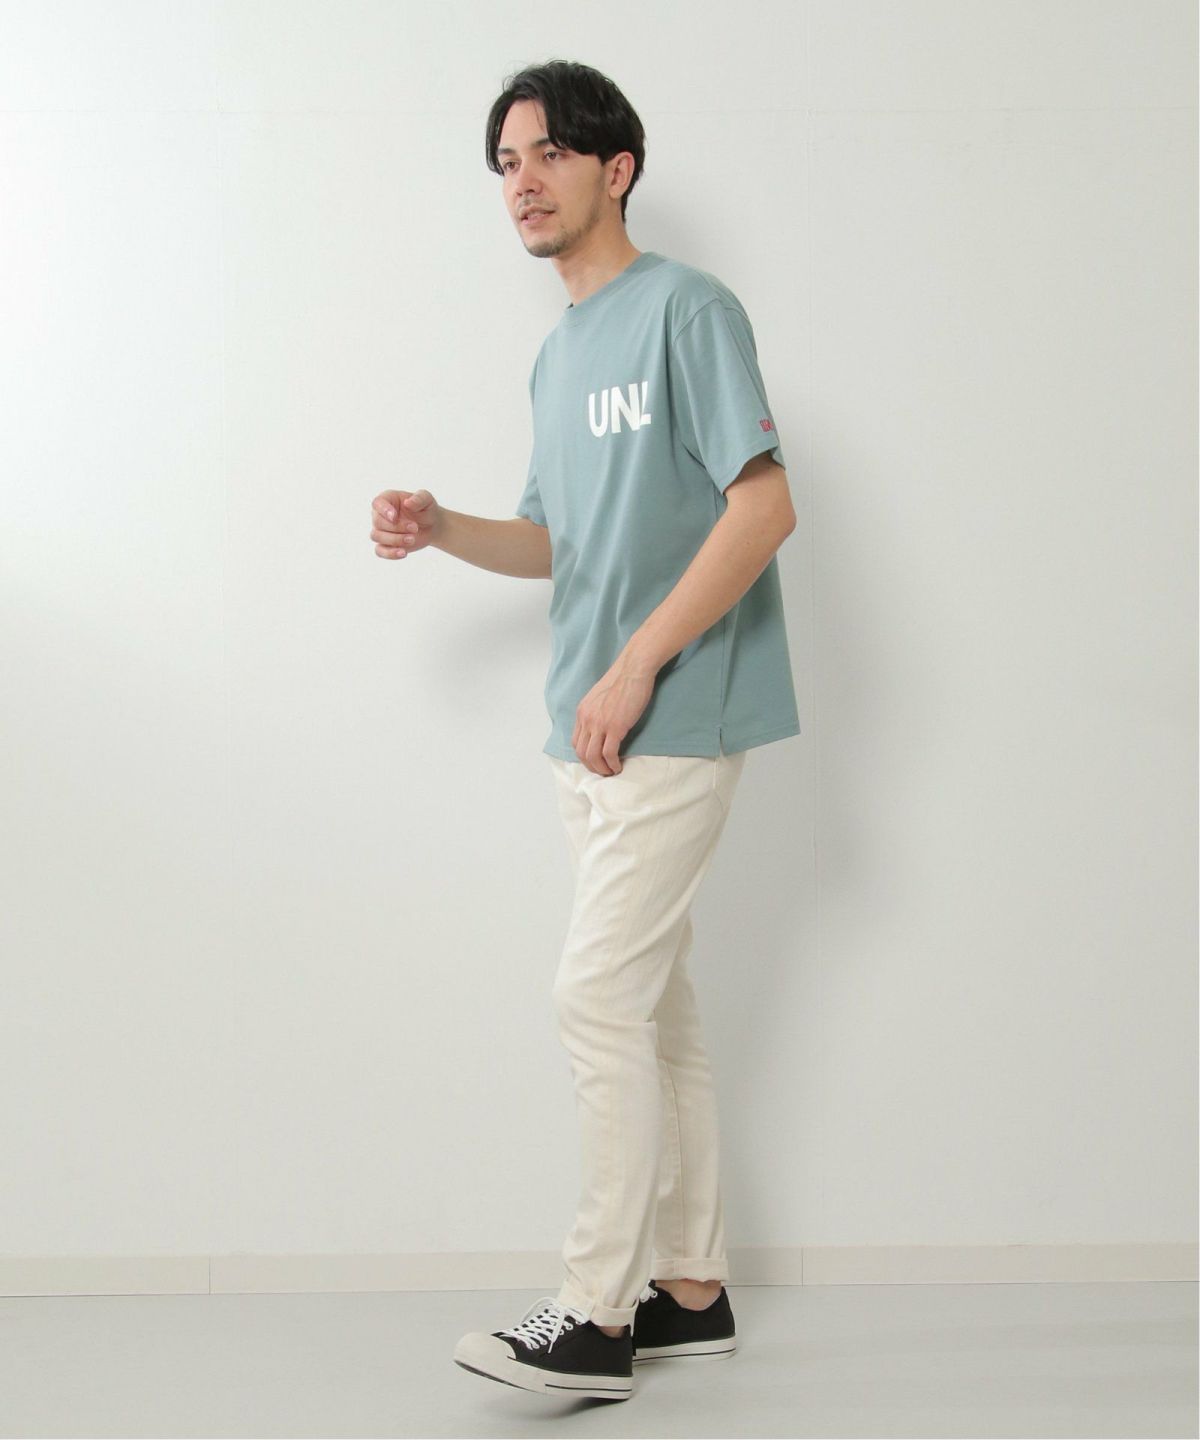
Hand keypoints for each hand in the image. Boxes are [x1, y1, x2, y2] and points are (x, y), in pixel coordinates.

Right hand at [370, 488, 440, 557]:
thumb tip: (408, 503)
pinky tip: (403, 553)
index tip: (394, 517)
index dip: (384, 510)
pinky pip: (379, 551)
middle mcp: (380, 514)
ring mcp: (381, 530)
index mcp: (387, 499)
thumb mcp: (427, 499)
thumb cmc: (426, 509)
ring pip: (376, 536)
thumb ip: (419, 498)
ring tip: (412, 539)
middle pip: (378, 522)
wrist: (431, 526)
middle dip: (396, 527)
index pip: (377, 503)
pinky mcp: (385, 545)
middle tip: (415, 528)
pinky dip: (390, 553)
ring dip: (394, 540)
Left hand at [572, 657, 657, 775]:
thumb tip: (601, 726)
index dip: (584, 756)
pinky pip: (609, 754)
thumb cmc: (622, 680)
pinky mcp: (615, 727)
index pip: (576, 742)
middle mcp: (587, 719)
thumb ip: (595, 711)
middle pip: (581, 752)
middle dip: (591, 766)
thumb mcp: (599, 697)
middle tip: (603, 771)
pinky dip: (612, 764)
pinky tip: (619, 766)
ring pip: (593, 756)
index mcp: (582, 712)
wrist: (633, 670)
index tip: (595, 761)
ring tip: (611, 772)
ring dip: (601, 769)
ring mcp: (600, 724)